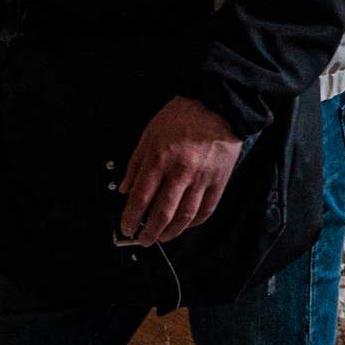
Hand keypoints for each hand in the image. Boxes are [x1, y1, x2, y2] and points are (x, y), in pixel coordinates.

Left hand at [117, 97, 243, 244]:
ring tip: (162, 238)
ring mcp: (202, 178)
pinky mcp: (220, 180)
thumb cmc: (181, 117)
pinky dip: (194, 223)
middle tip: (143, 240)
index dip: (131, 218)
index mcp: (160, 159)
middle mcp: (181, 171)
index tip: (126, 227)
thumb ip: (135, 164)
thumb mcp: (149, 134)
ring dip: (171, 232)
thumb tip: (125, 189)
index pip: (141, 198)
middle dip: (149, 232)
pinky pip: (207, 209)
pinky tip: (185, 225)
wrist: (217, 105)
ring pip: (185, 216)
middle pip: (162, 213)